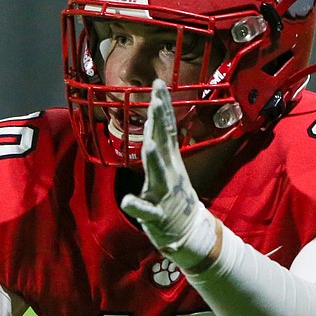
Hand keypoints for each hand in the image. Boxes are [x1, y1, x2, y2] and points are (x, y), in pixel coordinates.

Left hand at [119, 79, 218, 270]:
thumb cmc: (174, 195)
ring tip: (149, 144)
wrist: (188, 232)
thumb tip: (152, 115)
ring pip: (158, 174)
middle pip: (163, 142)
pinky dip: (136, 205)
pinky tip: (127, 201)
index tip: (158, 83)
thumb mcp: (168, 165)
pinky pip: (146, 210)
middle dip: (160, 120)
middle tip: (157, 98)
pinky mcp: (157, 215)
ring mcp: (164, 193)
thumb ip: (159, 141)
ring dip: (154, 160)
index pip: (165, 128)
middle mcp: (169, 172)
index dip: (162, 105)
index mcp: (170, 160)